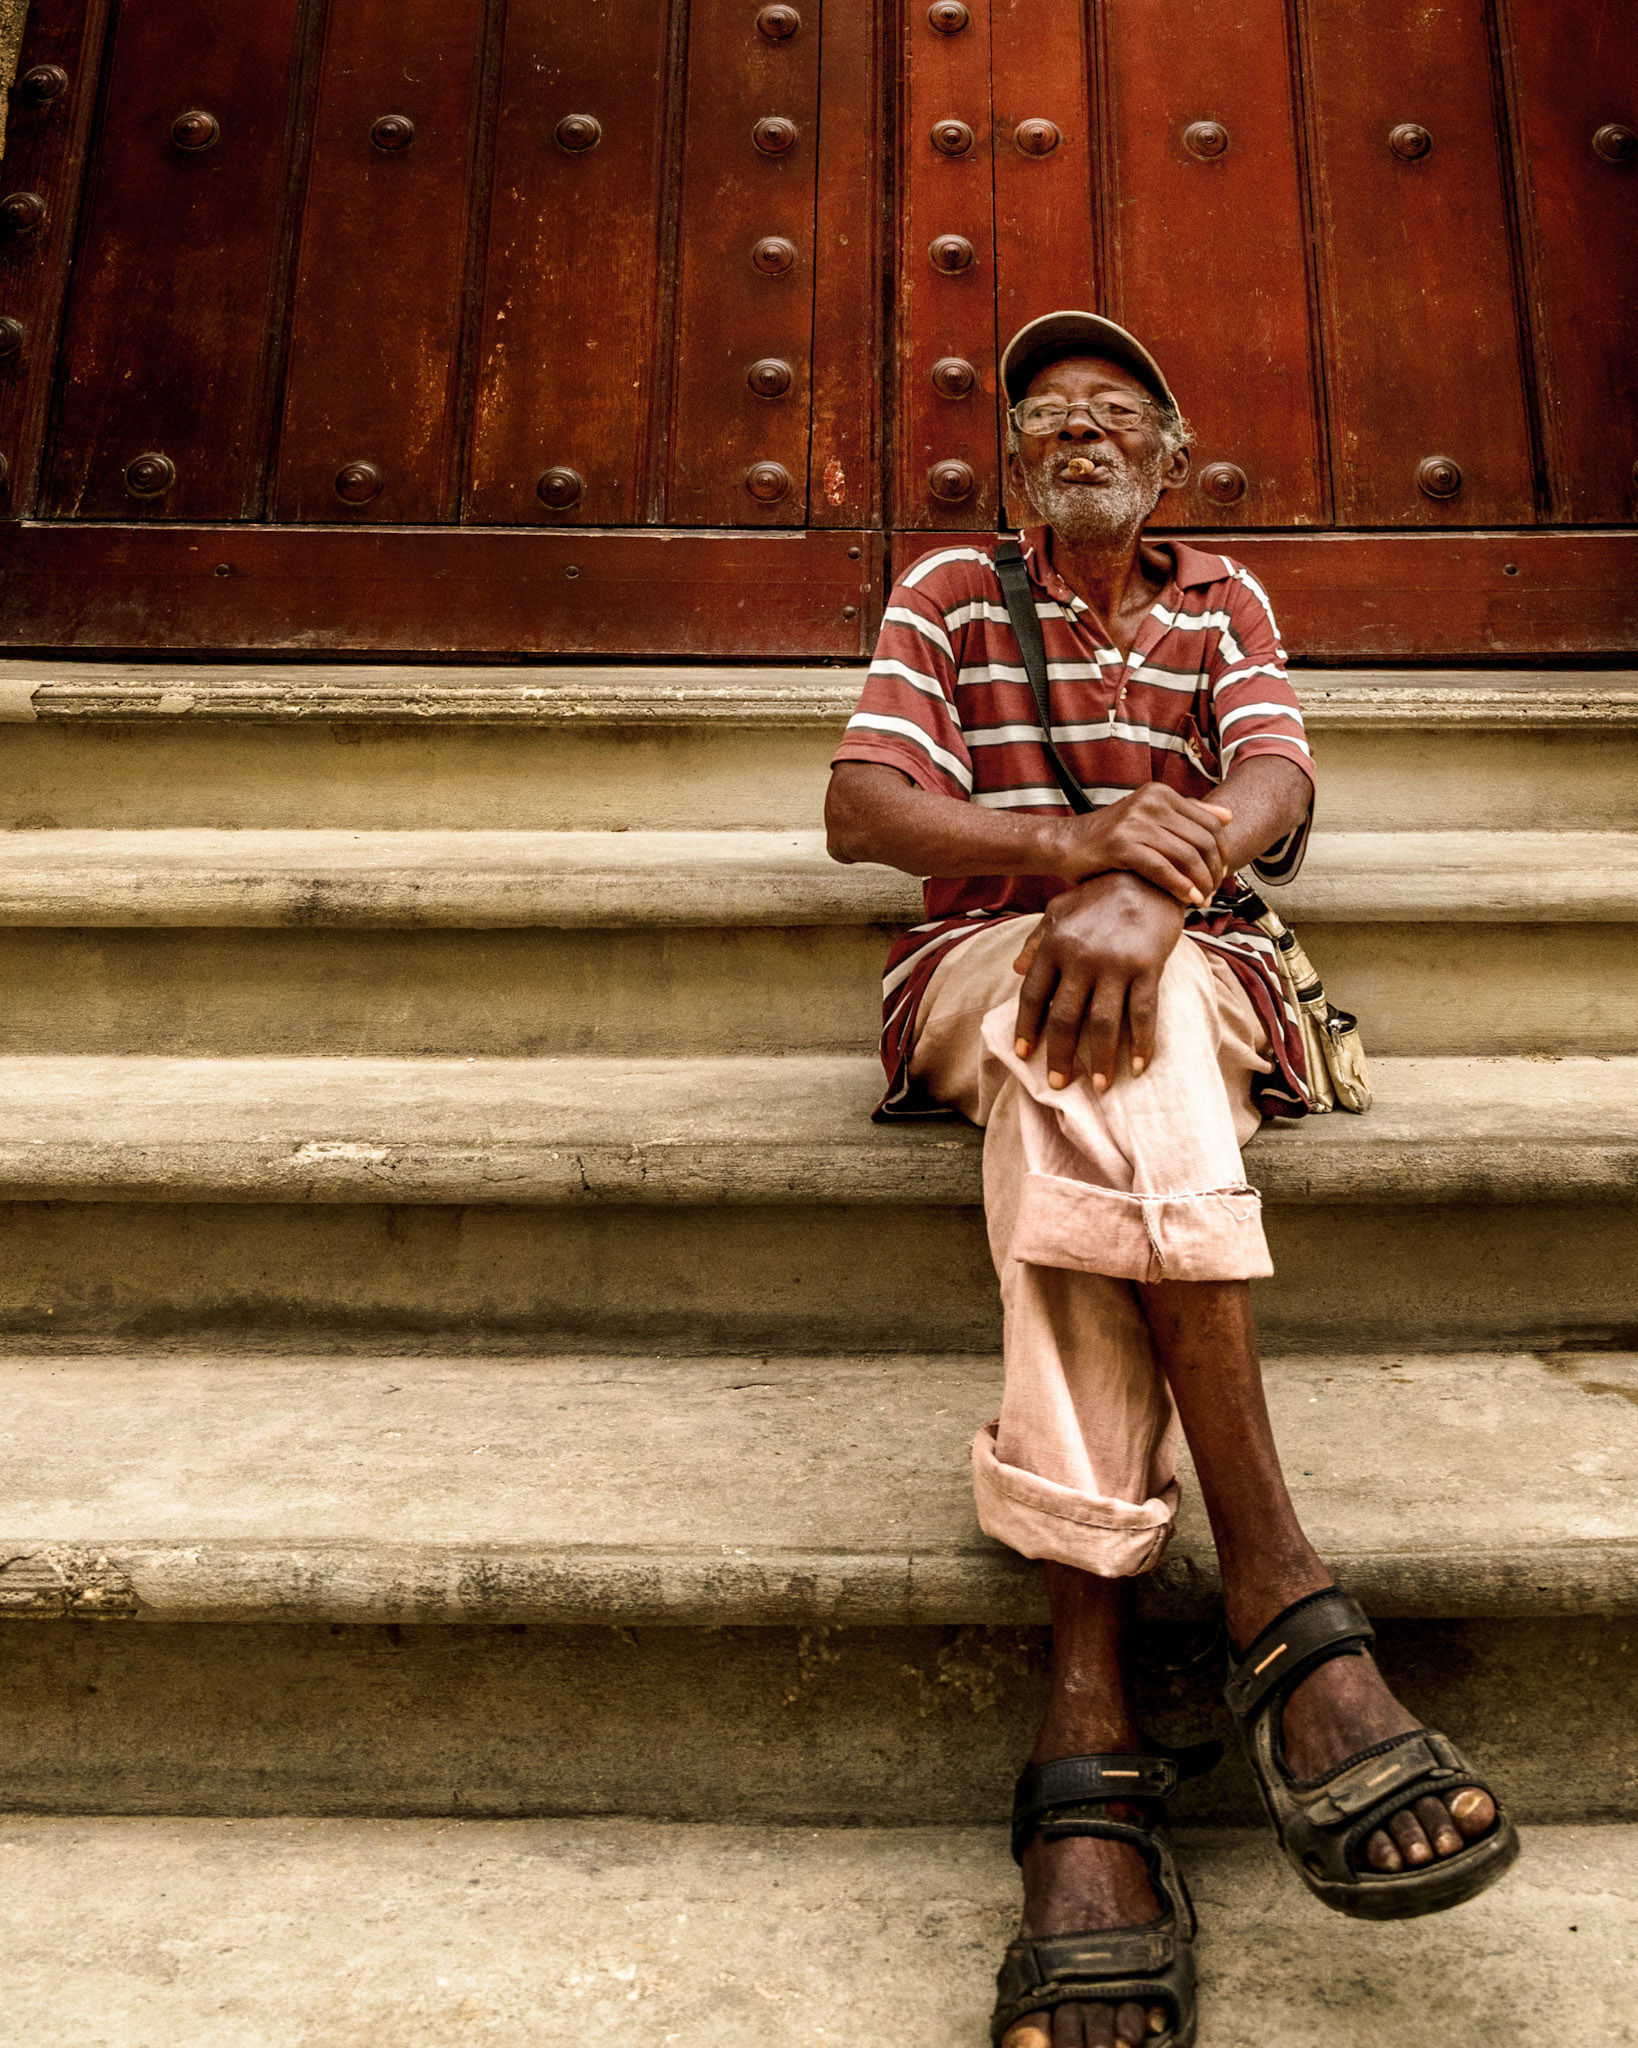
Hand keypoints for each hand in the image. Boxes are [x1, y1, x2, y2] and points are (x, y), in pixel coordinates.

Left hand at [1012, 873, 1186, 1090]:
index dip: (1027, 1028)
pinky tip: (1137, 1065)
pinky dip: (1141, 1043)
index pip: (1034, 995)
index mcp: (1055, 944)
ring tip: (1100, 1085)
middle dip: (1061, 1056)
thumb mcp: (1059, 910)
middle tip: (1058, 1084)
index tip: (1024, 1056)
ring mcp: (1115, 963)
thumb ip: (1035, 940)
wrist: (1148, 875)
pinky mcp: (1147, 966)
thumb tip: (1014, 970)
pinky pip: (1143, 1013)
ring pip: (1103, 1023)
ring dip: (1101, 1059)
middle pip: (1065, 1018)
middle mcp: (1081, 957)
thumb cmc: (1100, 895)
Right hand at [1047, 785, 1232, 905]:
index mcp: (1160, 793)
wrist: (1066, 844)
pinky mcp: (1121, 845)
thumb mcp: (1149, 817)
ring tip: (1203, 899)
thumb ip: (1186, 815)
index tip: (1221, 873)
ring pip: (1186, 855)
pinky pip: (1162, 868)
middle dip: (1214, 870)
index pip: (1210, 823)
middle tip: (1214, 891)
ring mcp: (1135, 822)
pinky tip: (1188, 899)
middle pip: (1202, 840)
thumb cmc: (1109, 837)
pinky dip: (1180, 886)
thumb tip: (1227, 816)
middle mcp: (1150, 802)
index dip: (1222, 851)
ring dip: (1200, 882)